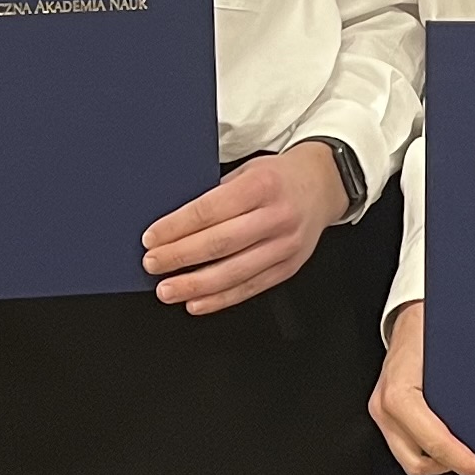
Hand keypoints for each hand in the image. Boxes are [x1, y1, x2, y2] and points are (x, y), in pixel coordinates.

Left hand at [145, 144, 346, 314]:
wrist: (322, 186)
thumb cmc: (278, 178)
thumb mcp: (247, 172)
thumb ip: (217, 196)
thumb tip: (174, 226)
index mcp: (261, 185)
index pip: (210, 210)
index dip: (176, 227)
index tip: (152, 238)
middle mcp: (276, 216)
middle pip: (219, 243)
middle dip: (179, 256)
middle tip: (153, 264)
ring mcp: (285, 245)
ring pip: (233, 272)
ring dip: (195, 285)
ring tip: (168, 290)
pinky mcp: (288, 267)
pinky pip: (250, 288)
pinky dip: (220, 299)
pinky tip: (197, 302)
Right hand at [367, 302, 474, 474]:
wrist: (411, 311)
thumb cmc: (432, 323)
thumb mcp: (456, 347)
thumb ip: (472, 379)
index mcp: (400, 393)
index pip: (433, 442)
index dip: (463, 461)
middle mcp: (385, 406)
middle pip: (417, 462)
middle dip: (452, 466)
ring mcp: (382, 412)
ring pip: (411, 459)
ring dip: (440, 461)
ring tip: (468, 453)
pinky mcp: (387, 414)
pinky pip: (408, 445)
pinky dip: (431, 450)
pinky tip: (454, 440)